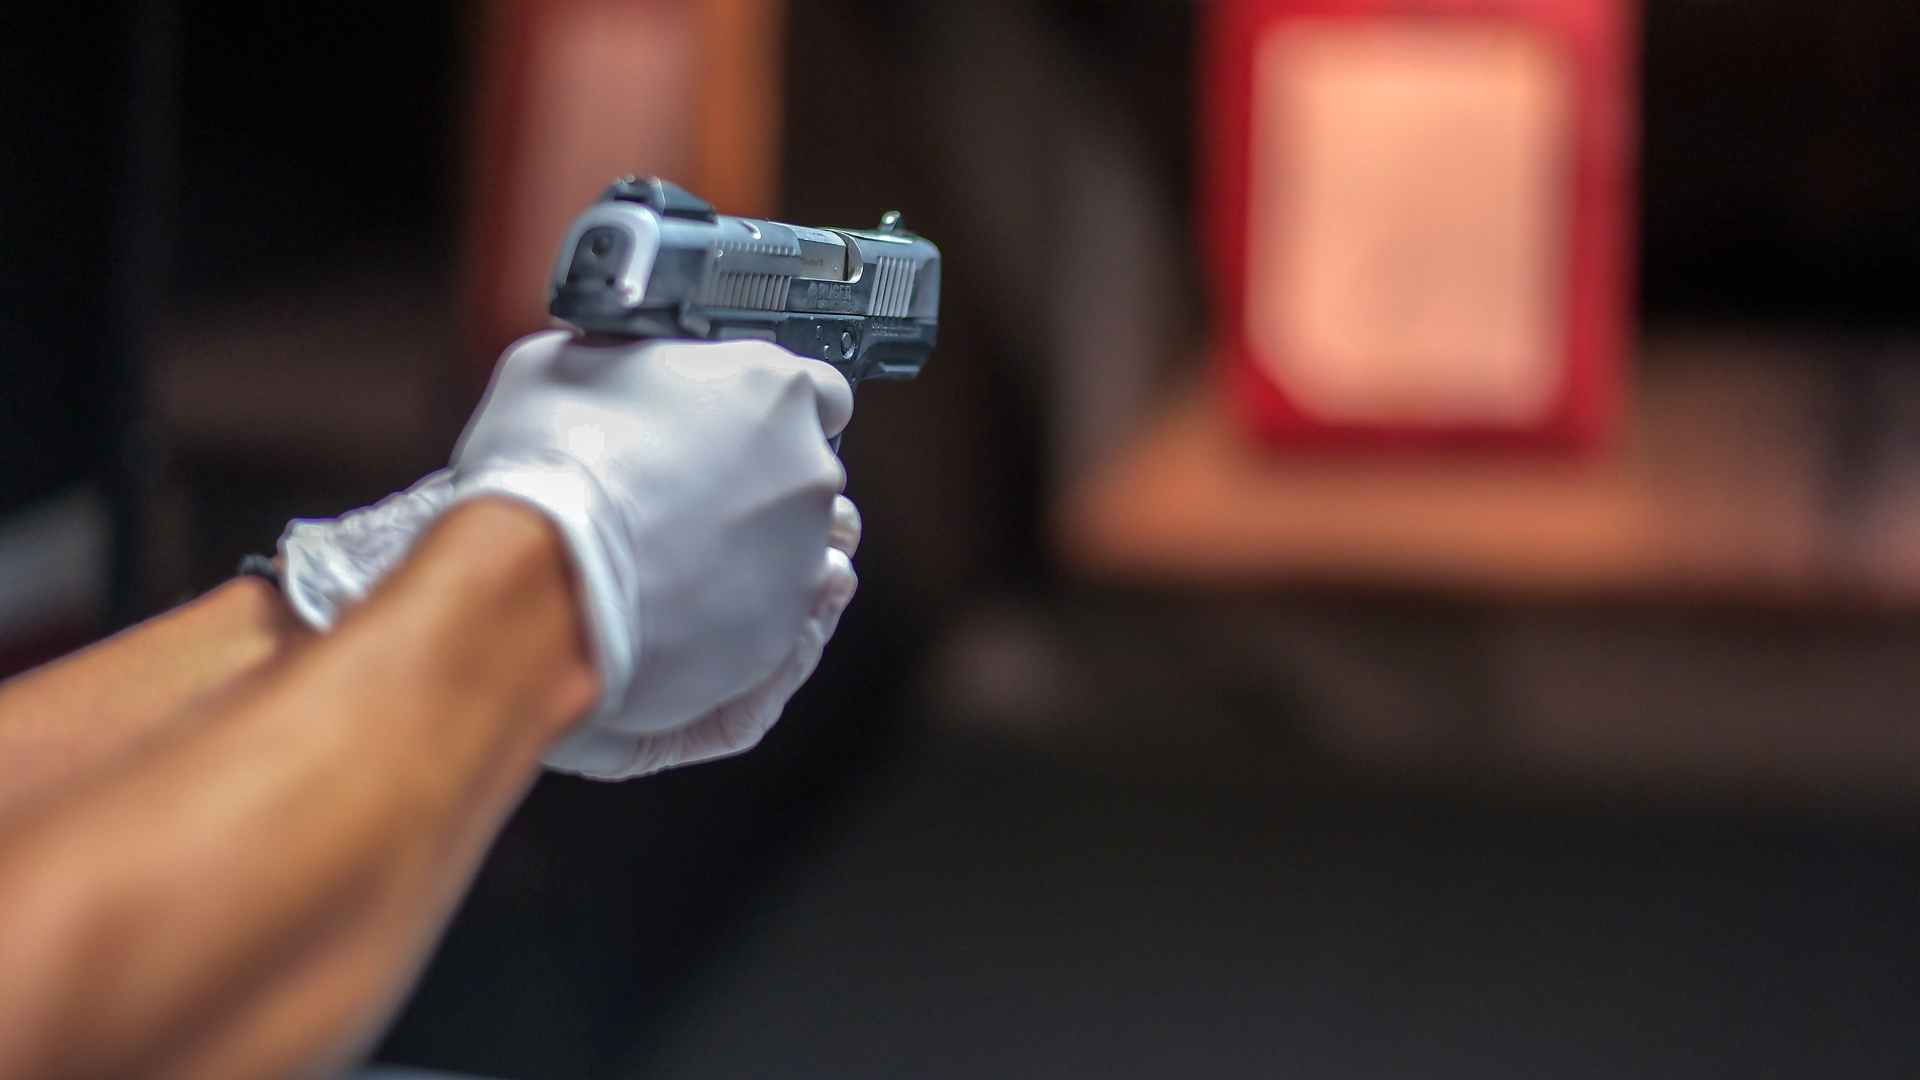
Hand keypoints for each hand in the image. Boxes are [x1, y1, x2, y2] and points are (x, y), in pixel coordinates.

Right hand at [279, 331, 857, 776]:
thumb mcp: (567, 363)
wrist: (538, 581)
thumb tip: (619, 370)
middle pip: (804, 472)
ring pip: (795, 549)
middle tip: (687, 494)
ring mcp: (801, 557)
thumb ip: (629, 364)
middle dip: (757, 481)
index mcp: (775, 387)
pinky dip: (735, 609)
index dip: (767, 411)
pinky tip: (678, 601)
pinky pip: (774, 615)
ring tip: (679, 556)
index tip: (736, 426)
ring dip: (751, 549)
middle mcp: (808, 471)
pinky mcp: (780, 632)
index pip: (817, 392)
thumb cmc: (548, 466)